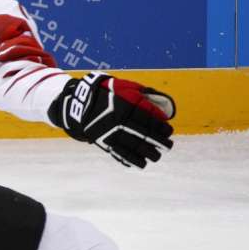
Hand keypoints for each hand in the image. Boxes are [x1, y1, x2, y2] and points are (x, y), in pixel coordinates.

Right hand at [48, 72, 175, 168]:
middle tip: (168, 146)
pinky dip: (131, 160)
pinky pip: (120, 154)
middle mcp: (119, 121)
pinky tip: (141, 163)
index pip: (150, 120)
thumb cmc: (107, 93)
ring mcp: (111, 133)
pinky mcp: (103, 142)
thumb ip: (144, 94)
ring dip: (149, 154)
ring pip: (134, 147)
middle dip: (160, 143)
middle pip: (145, 135)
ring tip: (156, 156)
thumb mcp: (124, 86)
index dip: (162, 127)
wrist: (80, 103)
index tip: (168, 131)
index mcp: (126, 106)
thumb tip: (164, 107)